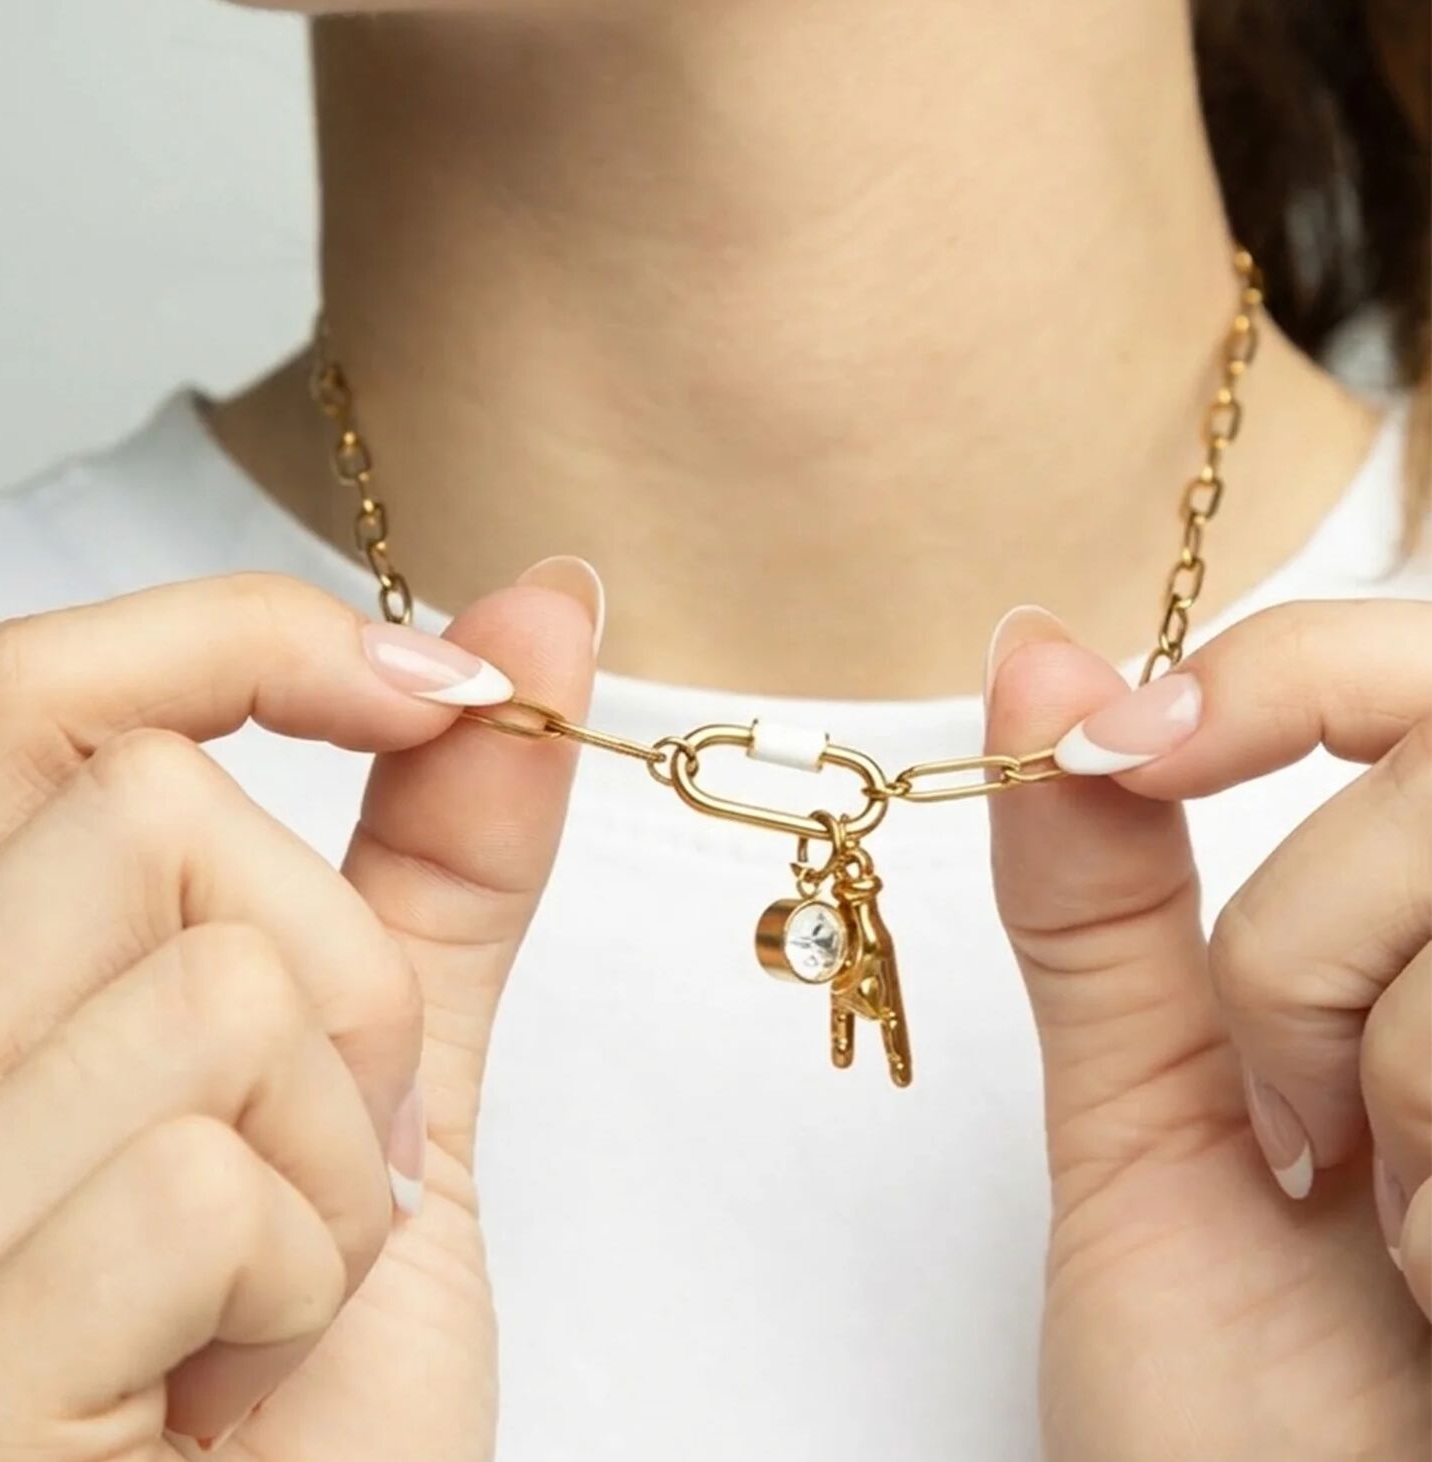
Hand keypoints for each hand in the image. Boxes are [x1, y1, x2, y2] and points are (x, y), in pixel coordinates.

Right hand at [0, 570, 595, 1459]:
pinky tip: (230, 1367)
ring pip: (214, 986)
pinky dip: (301, 1273)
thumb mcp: (386, 1063)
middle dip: (340, 974)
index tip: (433, 684)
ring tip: (280, 1270)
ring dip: (334, 1141)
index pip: (39, 683)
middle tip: (335, 1134)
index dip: (251, 638)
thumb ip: (446, 840)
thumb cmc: (310, 1370)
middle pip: (153, 809)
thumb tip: (546, 608)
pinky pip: (206, 1176)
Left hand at [987, 599, 1430, 1461]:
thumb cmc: (1229, 1397)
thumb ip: (1099, 891)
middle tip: (1299, 1122)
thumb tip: (1031, 648)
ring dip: (1396, 1082)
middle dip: (1308, 939)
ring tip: (1399, 1228)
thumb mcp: (1145, 1110)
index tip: (1136, 751)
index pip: (1417, 655)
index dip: (1281, 667)